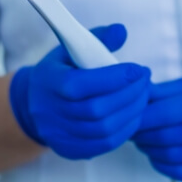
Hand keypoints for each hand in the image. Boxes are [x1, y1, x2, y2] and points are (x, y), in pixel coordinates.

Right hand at [9, 24, 150, 159]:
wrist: (35, 104)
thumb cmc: (61, 71)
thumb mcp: (71, 49)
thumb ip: (98, 38)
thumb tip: (121, 31)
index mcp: (49, 83)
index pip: (82, 84)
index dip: (115, 78)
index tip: (138, 69)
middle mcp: (51, 112)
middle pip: (97, 109)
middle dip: (129, 94)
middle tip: (146, 81)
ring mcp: (60, 135)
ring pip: (104, 129)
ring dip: (132, 112)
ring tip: (144, 95)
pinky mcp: (70, 150)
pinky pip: (105, 144)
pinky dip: (126, 129)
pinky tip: (134, 114)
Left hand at [133, 65, 181, 180]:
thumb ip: (167, 91)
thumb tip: (136, 95)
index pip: (164, 114)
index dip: (140, 116)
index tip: (128, 113)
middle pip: (165, 138)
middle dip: (141, 134)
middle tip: (131, 127)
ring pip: (171, 158)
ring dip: (150, 150)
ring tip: (144, 139)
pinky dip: (164, 165)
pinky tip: (159, 154)